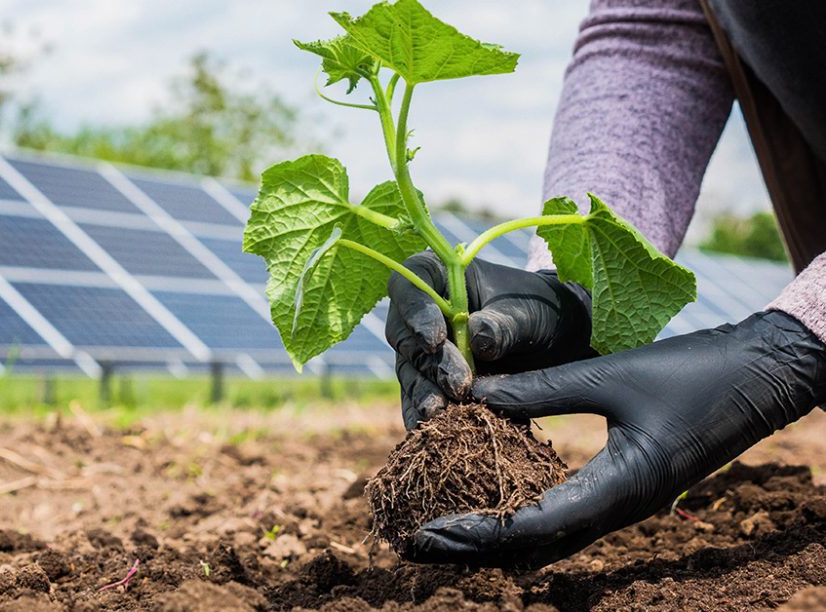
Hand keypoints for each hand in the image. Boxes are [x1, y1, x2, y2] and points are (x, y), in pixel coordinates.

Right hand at [387, 252, 593, 429]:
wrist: (559, 342)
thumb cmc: (543, 311)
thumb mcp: (531, 313)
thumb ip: (504, 323)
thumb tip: (477, 336)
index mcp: (441, 277)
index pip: (409, 284)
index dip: (414, 310)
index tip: (435, 338)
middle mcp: (423, 312)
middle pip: (405, 335)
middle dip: (430, 363)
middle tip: (460, 384)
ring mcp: (423, 350)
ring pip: (410, 371)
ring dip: (424, 394)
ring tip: (442, 414)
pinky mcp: (431, 382)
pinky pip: (419, 400)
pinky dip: (424, 418)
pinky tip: (432, 435)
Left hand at [406, 310, 825, 569]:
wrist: (760, 377)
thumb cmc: (691, 374)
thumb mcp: (609, 377)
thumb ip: (540, 389)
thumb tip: (473, 393)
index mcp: (617, 491)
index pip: (530, 527)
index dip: (474, 532)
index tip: (426, 531)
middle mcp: (616, 510)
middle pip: (532, 548)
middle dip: (473, 548)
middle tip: (415, 543)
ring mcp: (621, 505)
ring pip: (547, 539)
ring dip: (494, 538)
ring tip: (441, 531)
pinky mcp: (622, 491)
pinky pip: (564, 518)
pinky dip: (520, 519)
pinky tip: (490, 505)